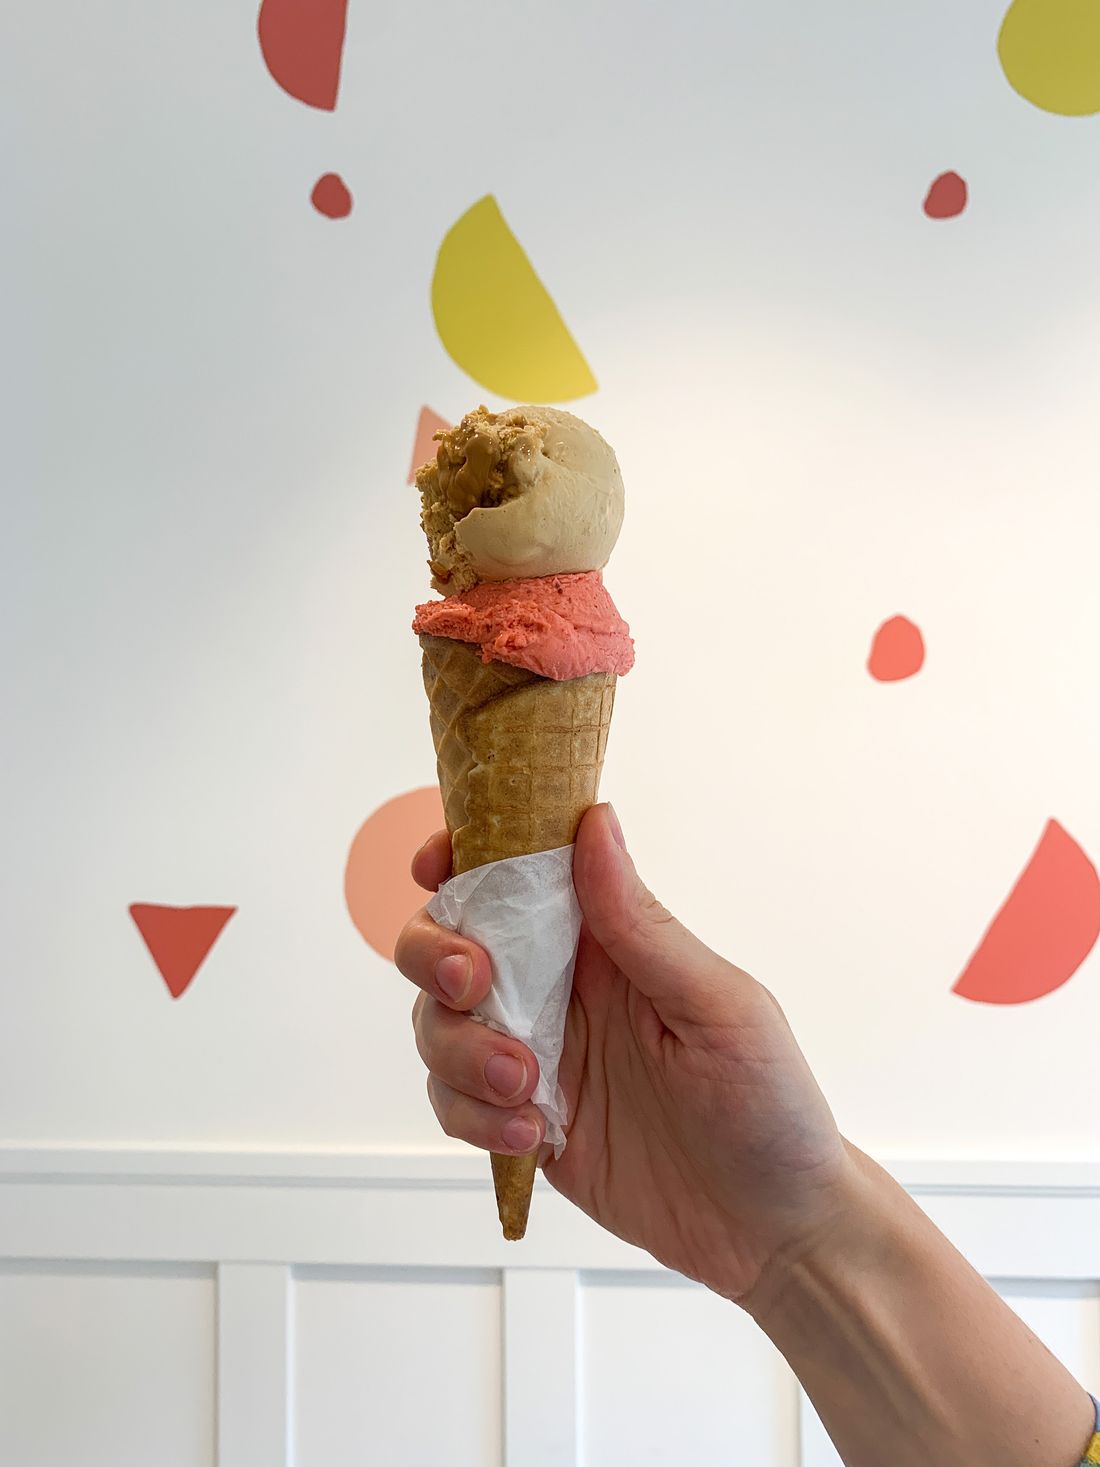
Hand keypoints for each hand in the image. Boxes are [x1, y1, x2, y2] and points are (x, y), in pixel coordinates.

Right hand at [395, 804, 854, 1300]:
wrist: (772, 1230)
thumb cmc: (770, 1106)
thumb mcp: (718, 1007)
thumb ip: (642, 925)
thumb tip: (595, 822)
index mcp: (608, 942)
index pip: (519, 875)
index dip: (464, 855)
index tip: (437, 863)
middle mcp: (562, 990)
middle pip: (451, 943)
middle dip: (437, 955)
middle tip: (472, 984)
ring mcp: (538, 1058)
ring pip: (440, 1025)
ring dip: (460, 1050)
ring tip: (526, 1090)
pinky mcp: (522, 1123)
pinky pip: (455, 1104)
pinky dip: (471, 1116)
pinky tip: (532, 1136)